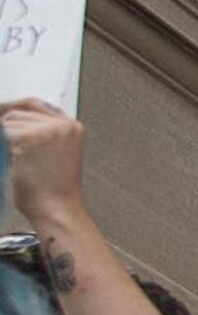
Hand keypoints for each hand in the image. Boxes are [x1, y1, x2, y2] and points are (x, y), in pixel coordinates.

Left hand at [0, 100, 87, 226]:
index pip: (36, 105)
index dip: (20, 115)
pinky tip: (19, 162)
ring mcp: (48, 130)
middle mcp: (64, 125)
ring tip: (22, 159)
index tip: (12, 127)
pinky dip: (5, 147)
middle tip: (20, 151)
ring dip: (8, 139)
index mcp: (73, 128)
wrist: (57, 209)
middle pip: (20, 111)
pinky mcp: (30, 138)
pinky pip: (5, 132)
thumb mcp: (57, 153)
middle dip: (12, 129)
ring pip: (10, 120)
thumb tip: (17, 114)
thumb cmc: (54, 190)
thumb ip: (44, 131)